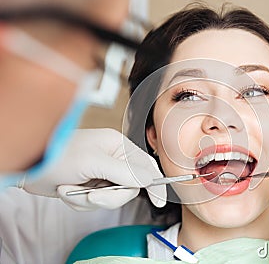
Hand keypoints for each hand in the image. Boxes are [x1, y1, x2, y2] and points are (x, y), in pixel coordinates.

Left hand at [22, 128, 165, 210]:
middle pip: (128, 188)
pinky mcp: (89, 184)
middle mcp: (112, 158)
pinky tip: (66, 190)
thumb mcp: (95, 162)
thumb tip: (149, 181)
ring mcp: (100, 172)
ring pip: (111, 198)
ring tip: (71, 188)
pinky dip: (79, 201)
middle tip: (91, 196)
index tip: (160, 200)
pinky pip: (94, 202)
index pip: (145, 166)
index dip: (154, 184)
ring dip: (88, 199)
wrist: (29, 165)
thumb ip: (125, 172)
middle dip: (108, 197)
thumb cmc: (58, 155)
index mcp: (118, 146)